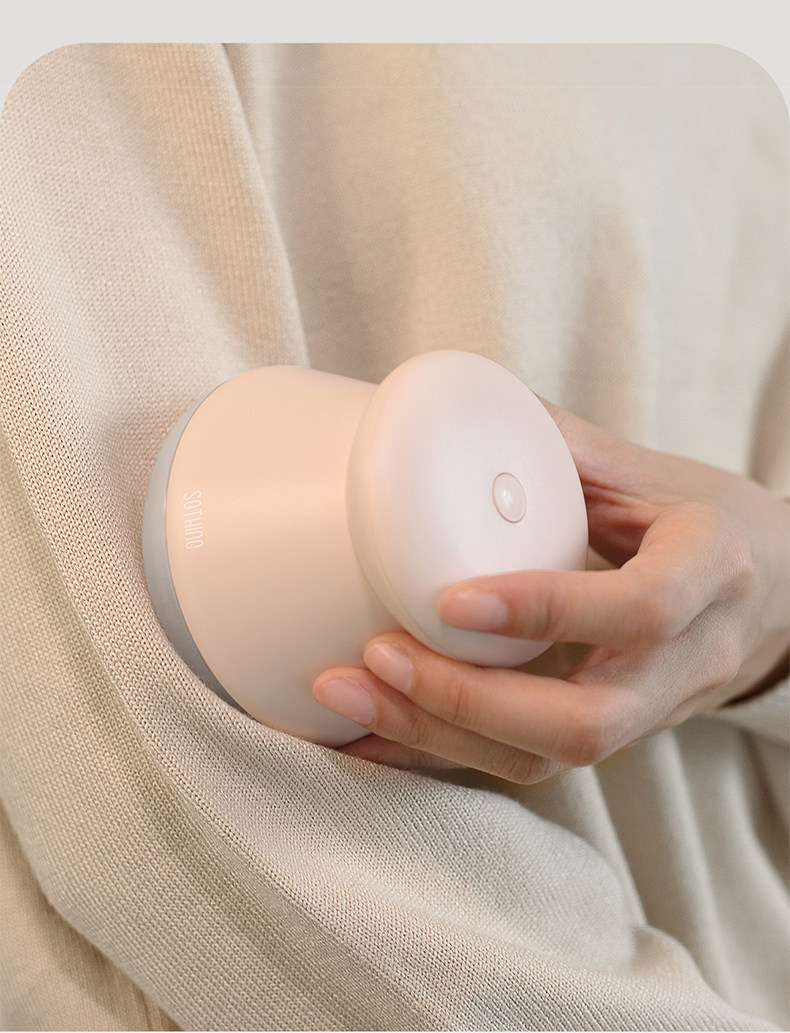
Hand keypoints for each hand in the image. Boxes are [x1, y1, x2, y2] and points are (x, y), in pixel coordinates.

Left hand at [313, 402, 789, 782]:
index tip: (451, 600)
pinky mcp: (610, 734)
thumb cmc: (709, 525)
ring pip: (550, 758)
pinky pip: (525, 762)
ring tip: (349, 694)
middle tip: (378, 657)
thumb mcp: (655, 473)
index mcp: (709, 573)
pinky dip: (442, 754)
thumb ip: (567, 450)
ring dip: (440, 737)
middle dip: (469, 701)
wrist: (772, 594)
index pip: (640, 610)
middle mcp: (685, 660)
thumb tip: (462, 413)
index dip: (547, 611)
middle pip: (587, 722)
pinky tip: (370, 738)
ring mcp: (649, 711)